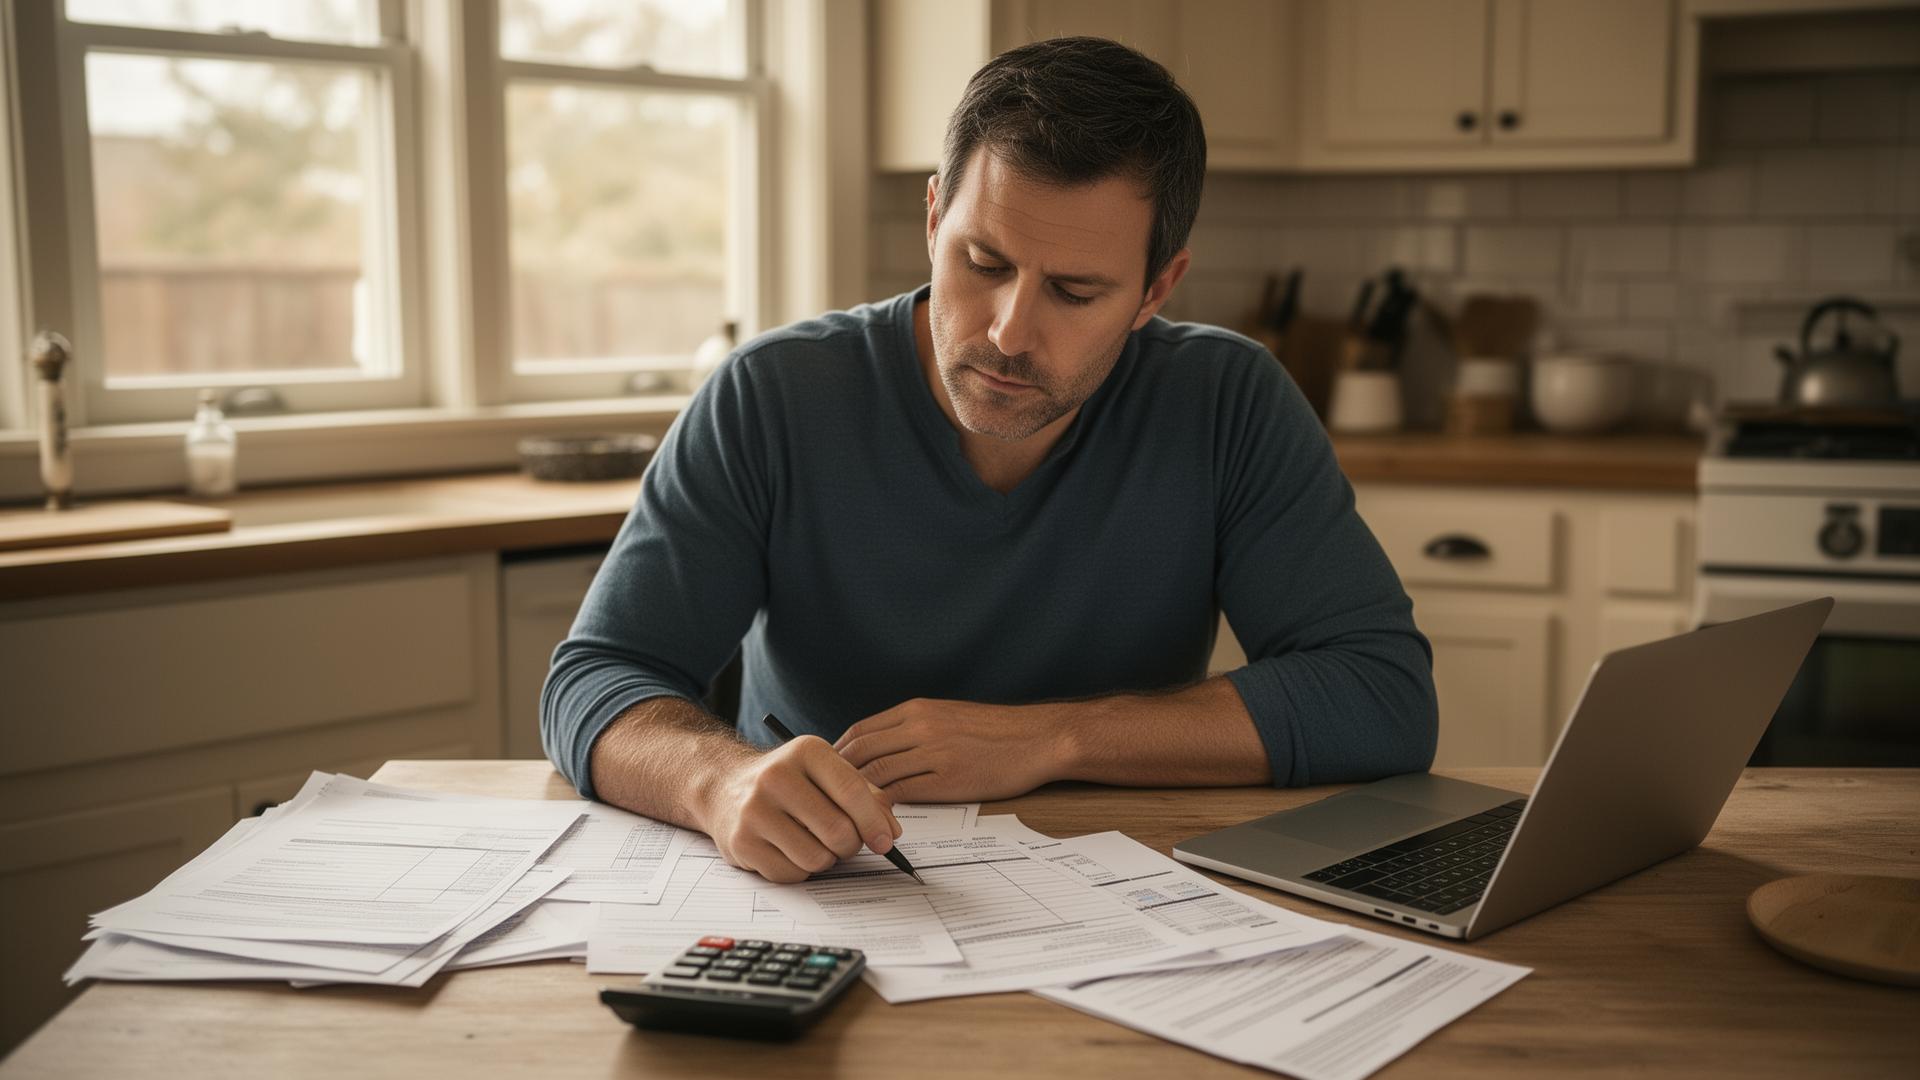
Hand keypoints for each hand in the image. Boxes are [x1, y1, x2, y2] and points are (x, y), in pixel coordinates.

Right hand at [697, 735, 901, 883]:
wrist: (724, 785)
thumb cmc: (787, 781)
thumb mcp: (824, 772)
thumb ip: (865, 796)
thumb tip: (889, 833)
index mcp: (805, 751)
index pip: (852, 791)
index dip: (874, 822)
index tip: (886, 841)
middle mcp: (776, 777)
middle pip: (838, 830)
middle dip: (851, 845)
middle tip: (846, 842)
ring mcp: (754, 811)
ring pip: (816, 858)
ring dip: (825, 859)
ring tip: (815, 842)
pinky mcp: (741, 843)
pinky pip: (791, 874)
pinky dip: (799, 870)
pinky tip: (790, 850)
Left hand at [834, 698, 1070, 802]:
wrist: (1037, 738)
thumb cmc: (996, 731)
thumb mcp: (947, 715)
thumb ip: (913, 728)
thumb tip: (881, 748)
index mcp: (917, 710)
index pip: (860, 731)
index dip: (837, 754)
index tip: (827, 773)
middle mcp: (920, 727)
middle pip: (860, 753)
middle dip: (837, 777)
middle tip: (827, 798)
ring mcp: (933, 753)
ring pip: (876, 775)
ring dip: (856, 796)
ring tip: (846, 813)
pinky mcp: (948, 779)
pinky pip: (902, 794)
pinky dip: (883, 806)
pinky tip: (877, 817)